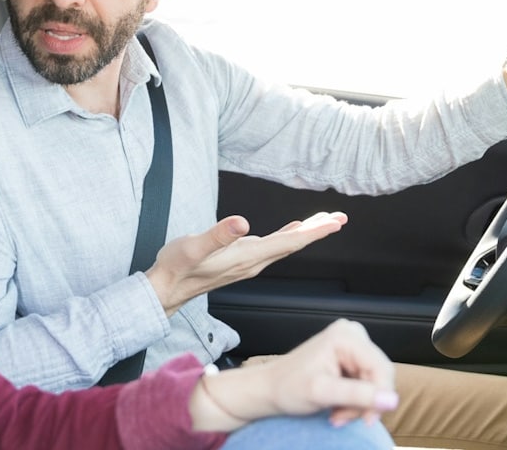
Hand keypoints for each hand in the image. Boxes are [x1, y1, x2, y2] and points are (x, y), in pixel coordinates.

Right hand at [145, 212, 345, 315]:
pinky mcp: (241, 260)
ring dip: (306, 233)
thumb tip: (242, 223)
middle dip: (318, 231)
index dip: (313, 232)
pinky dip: (288, 236)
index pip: (288, 243)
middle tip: (340, 218)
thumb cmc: (177, 267)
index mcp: (247, 257)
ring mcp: (248, 262)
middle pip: (293, 245)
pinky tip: (293, 230)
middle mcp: (253, 262)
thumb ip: (218, 236)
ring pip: (285, 245)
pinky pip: (273, 246)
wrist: (166, 289)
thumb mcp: (194, 247)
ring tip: (324, 221)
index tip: (334, 222)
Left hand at [188, 319, 397, 432]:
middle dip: (364, 403)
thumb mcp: (322, 393)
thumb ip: (358, 395)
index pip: (382, 369)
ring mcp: (352, 345)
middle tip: (341, 417)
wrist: (269, 388)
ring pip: (374, 383)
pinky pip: (366, 384)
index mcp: (347, 336)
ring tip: (336, 414)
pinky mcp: (350, 357)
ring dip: (358, 405)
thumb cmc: (287, 387)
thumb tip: (392, 400)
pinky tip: (337, 407)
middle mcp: (353, 334)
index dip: (380, 398)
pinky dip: (354, 401)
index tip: (366, 421)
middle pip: (379, 377)